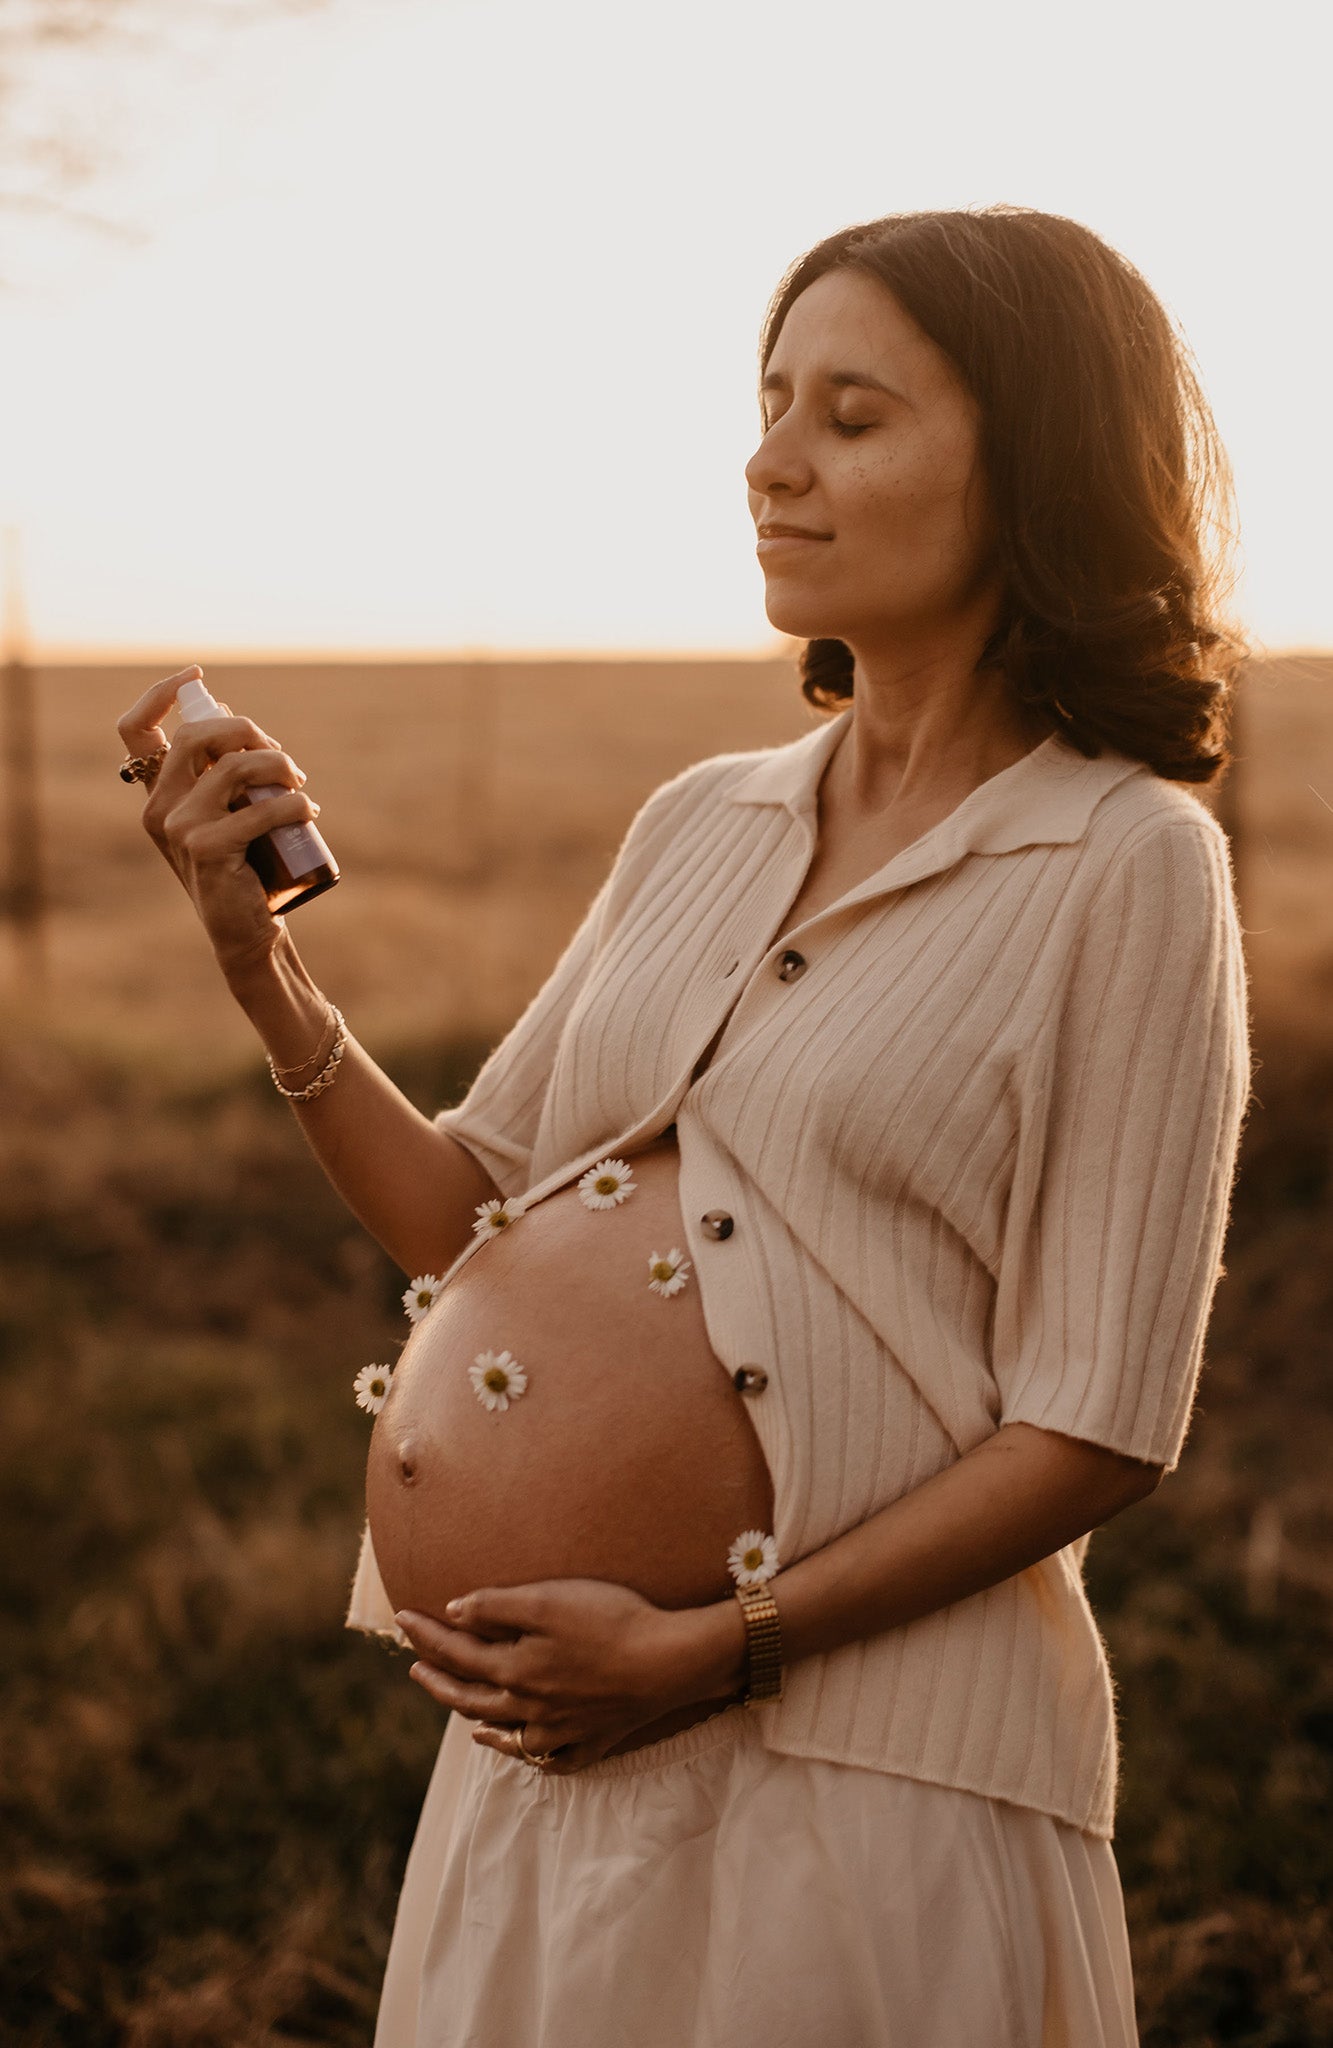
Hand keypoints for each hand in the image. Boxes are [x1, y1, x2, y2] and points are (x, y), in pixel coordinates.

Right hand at [116, 665, 320, 978]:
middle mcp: (159, 809)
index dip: (160, 694)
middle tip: (278, 755)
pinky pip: (263, 808)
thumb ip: (220, 773)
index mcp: (158, 796)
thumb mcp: (225, 813)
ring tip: (300, 784)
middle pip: (194, 734)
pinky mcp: (210, 848)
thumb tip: (230, 712)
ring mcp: (180, 828)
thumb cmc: (243, 869)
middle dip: (245, 729)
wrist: (246, 932)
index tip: (197, 676)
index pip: (134, 731)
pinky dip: (295, 804)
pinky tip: (309, 813)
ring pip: (236, 765)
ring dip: (279, 765)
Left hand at [396, 1579, 744, 1775]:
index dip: (426, 1634)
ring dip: (476, 1720)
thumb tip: (451, 1613)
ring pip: (506, 1733)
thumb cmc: (610, 1621)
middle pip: (471, 1699)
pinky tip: (518, 1746)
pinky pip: (551, 1759)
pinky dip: (527, 1754)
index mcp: (516, 1671)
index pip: (457, 1653)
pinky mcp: (593, 1740)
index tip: (401, 1618)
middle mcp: (530, 1708)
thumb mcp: (548, 1602)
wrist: (669, 1662)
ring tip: (459, 1712)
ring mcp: (562, 1730)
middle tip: (414, 1667)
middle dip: (438, 1681)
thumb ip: (496, 1608)